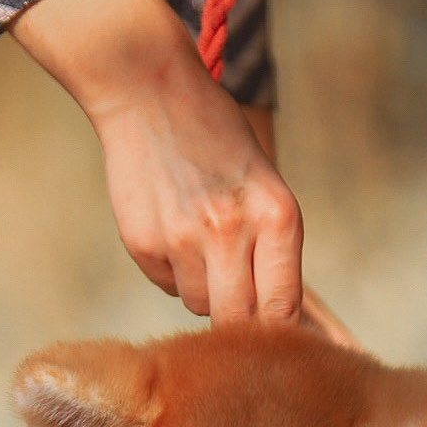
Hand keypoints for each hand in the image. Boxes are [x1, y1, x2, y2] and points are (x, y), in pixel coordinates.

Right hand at [10, 0, 301, 324]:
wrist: (147, 88)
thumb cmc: (217, 140)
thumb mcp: (265, 185)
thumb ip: (275, 251)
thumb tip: (280, 325)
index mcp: (276, 216)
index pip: (283, 310)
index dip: (278, 334)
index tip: (273, 338)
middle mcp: (231, 230)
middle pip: (240, 323)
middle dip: (239, 323)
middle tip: (235, 301)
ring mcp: (183, 240)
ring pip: (201, 306)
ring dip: (204, 290)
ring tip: (199, 241)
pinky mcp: (143, 245)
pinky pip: (167, 287)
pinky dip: (173, 271)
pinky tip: (171, 229)